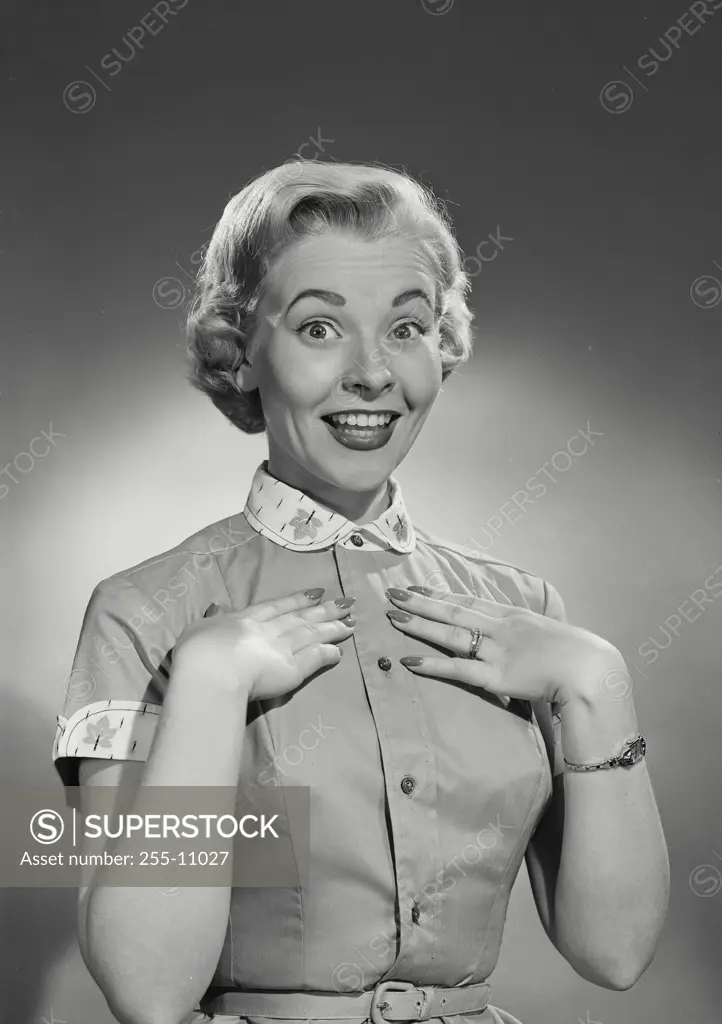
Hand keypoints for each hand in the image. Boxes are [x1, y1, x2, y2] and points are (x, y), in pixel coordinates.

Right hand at [173, 588, 354, 700]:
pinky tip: (339, 651)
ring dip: (333, 628)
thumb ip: (213, 618)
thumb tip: (217, 607)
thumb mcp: (199, 627)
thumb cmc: (198, 651)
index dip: (297, 599)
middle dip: (325, 609)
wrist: (212, 670)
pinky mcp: (293, 669)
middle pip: (302, 617)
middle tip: (347, 602)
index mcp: (246, 619)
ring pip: (313, 634)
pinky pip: (315, 658)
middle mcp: (269, 630)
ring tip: (351, 623)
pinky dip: (328, 653)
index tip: (317, 593)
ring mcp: (283, 648)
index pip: (277, 606)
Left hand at [386, 587, 622, 704]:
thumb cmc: (578, 657)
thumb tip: (517, 641)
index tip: (416, 588)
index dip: (440, 595)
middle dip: (421, 602)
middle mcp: (501, 628)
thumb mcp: (549, 635)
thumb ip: (527, 637)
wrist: (592, 671)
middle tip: (392, 594)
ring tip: (393, 617)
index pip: (469, 601)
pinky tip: (409, 660)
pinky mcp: (496, 677)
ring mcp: (497, 651)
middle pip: (453, 611)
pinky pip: (457, 669)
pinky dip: (431, 664)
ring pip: (450, 634)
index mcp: (513, 617)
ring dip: (420, 625)